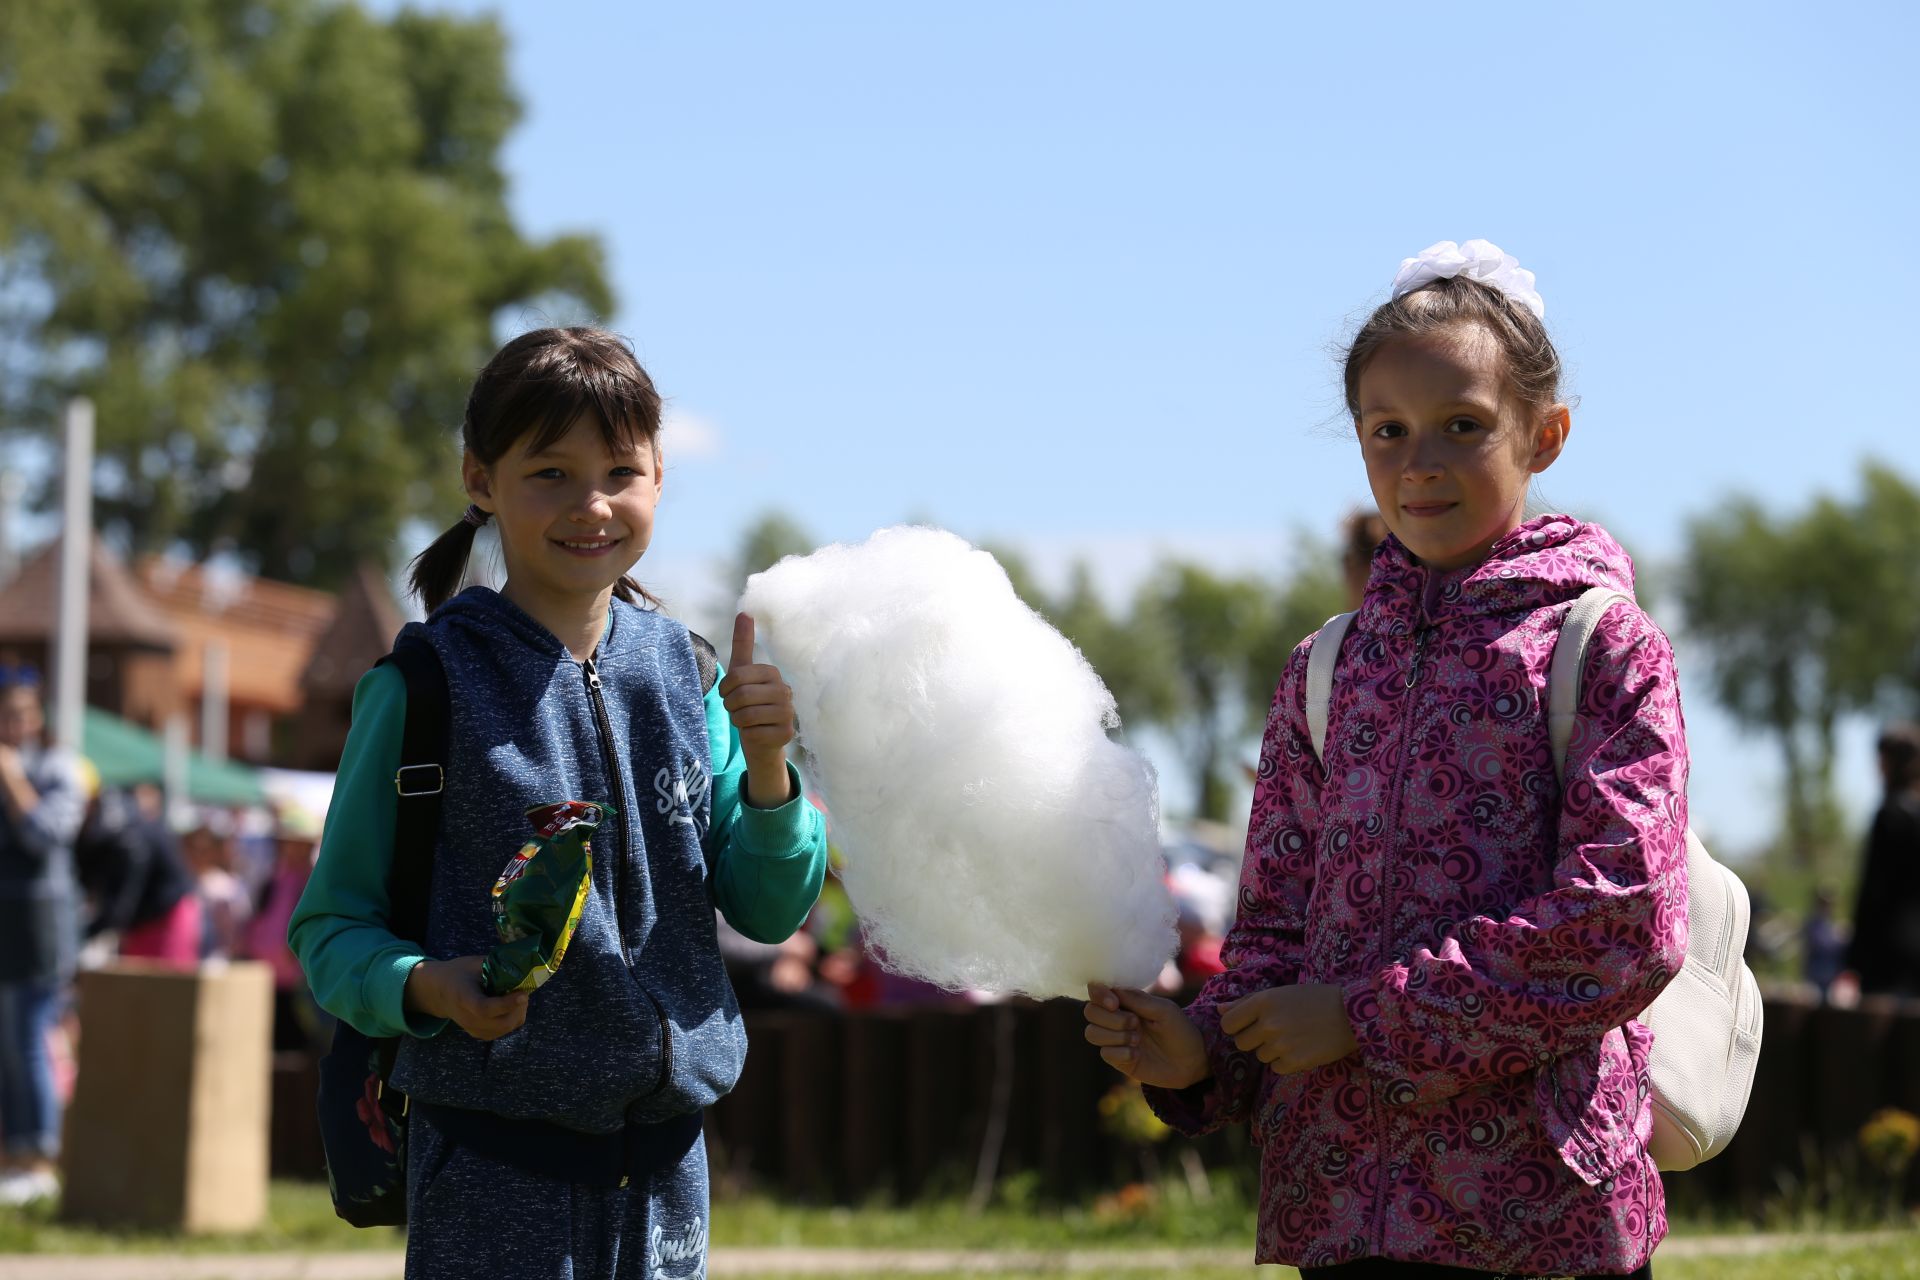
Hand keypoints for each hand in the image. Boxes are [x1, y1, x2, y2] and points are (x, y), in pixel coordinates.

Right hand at [404, 956, 529, 1040]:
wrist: (441, 992)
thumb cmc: (459, 973)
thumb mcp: (474, 964)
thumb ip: (495, 966)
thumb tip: (521, 964)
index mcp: (463, 998)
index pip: (484, 1009)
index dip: (506, 1004)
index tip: (523, 994)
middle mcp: (467, 1018)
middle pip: (500, 1023)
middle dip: (519, 1008)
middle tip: (524, 992)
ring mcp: (473, 1029)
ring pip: (505, 1028)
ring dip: (518, 1013)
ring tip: (518, 997)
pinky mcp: (479, 1033)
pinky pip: (503, 1031)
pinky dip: (513, 1019)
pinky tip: (512, 1006)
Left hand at [720, 613, 796, 807]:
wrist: (762, 740)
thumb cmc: (750, 704)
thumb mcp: (742, 673)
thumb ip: (744, 643)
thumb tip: (744, 612)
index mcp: (773, 673)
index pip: (736, 676)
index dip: (725, 689)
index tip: (730, 695)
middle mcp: (785, 691)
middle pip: (740, 696)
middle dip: (731, 707)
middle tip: (738, 710)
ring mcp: (789, 713)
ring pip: (746, 715)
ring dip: (738, 721)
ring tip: (746, 721)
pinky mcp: (787, 734)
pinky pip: (753, 733)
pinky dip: (748, 736)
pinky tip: (756, 733)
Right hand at [1083, 982, 1208, 1089]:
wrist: (1192, 1061)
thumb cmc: (1180, 1030)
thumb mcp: (1164, 1010)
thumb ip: (1138, 1000)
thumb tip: (1113, 990)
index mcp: (1126, 1001)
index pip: (1097, 991)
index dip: (1099, 995)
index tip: (1115, 1003)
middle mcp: (1116, 1018)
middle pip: (1090, 1012)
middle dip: (1110, 1018)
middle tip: (1135, 1023)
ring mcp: (1115, 1039)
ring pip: (1092, 1033)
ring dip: (1114, 1036)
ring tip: (1137, 1040)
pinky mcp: (1118, 1060)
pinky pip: (1104, 1053)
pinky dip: (1121, 1053)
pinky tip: (1137, 1055)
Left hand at [1218, 983, 1358, 1075]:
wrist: (1351, 1014)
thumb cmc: (1314, 999)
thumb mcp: (1280, 993)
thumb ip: (1247, 1002)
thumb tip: (1219, 1009)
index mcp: (1263, 1001)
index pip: (1228, 1023)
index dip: (1237, 1026)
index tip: (1249, 1025)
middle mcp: (1268, 1023)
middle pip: (1242, 1043)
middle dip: (1255, 1039)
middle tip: (1276, 1030)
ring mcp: (1281, 1044)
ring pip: (1260, 1056)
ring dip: (1272, 1050)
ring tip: (1294, 1037)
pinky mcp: (1294, 1062)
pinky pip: (1277, 1068)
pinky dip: (1287, 1062)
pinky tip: (1302, 1048)